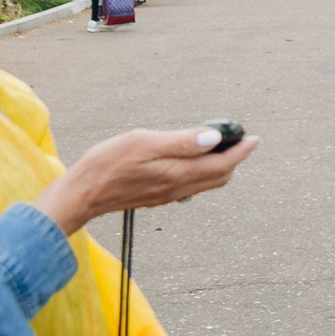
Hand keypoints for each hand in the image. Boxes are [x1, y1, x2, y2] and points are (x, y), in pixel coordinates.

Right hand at [32, 127, 260, 235]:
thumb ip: (181, 142)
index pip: (222, 164)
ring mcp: (168, 195)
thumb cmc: (107, 165)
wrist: (81, 195)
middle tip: (241, 141)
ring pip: (206, 183)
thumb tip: (214, 139)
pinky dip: (201, 174)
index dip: (241, 151)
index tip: (254, 138)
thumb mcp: (144, 142)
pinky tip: (193, 162)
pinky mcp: (157, 196)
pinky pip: (190, 187)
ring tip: (222, 148)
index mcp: (179, 173)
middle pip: (219, 177)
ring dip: (219, 167)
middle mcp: (178, 188)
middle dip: (234, 159)